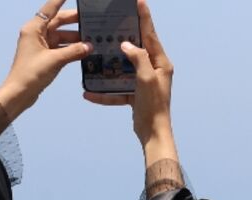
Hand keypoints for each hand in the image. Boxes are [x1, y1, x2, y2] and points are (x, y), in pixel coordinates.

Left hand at [0, 0, 91, 119]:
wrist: (20, 93)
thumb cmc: (31, 73)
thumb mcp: (55, 60)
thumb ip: (74, 51)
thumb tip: (90, 46)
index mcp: (34, 29)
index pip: (49, 9)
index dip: (60, 0)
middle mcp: (37, 34)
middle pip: (58, 22)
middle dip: (74, 21)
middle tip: (92, 18)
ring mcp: (41, 46)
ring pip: (61, 36)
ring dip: (75, 38)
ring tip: (92, 37)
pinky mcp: (45, 56)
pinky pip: (61, 48)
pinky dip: (72, 49)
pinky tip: (85, 50)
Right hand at [84, 0, 174, 159]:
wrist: (153, 134)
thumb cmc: (153, 106)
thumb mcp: (146, 78)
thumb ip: (138, 58)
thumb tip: (126, 44)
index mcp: (161, 64)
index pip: (151, 35)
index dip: (144, 18)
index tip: (139, 2)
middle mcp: (154, 70)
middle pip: (138, 48)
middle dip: (126, 36)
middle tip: (114, 21)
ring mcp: (144, 83)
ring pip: (125, 67)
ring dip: (111, 64)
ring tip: (98, 52)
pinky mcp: (135, 95)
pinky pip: (118, 90)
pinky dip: (105, 92)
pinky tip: (90, 94)